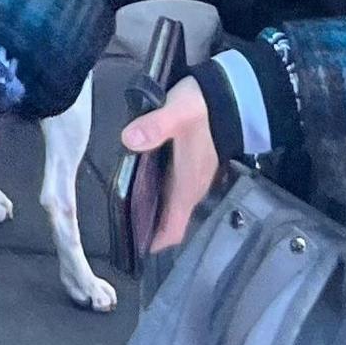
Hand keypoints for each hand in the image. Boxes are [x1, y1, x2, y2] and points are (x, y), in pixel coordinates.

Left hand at [118, 75, 221, 255]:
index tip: (129, 249)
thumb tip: (129, 140)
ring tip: (119, 206)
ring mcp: (193, 178)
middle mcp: (192, 189)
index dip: (153, 243)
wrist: (231, 95)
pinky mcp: (192, 165)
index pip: (173, 230)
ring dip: (149, 210)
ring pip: (169, 205)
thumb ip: (155, 127)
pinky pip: (171, 189)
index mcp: (187, 186)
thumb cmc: (203, 109)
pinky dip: (155, 193)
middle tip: (114, 226)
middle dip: (145, 228)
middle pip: (168, 221)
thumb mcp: (176, 113)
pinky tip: (136, 181)